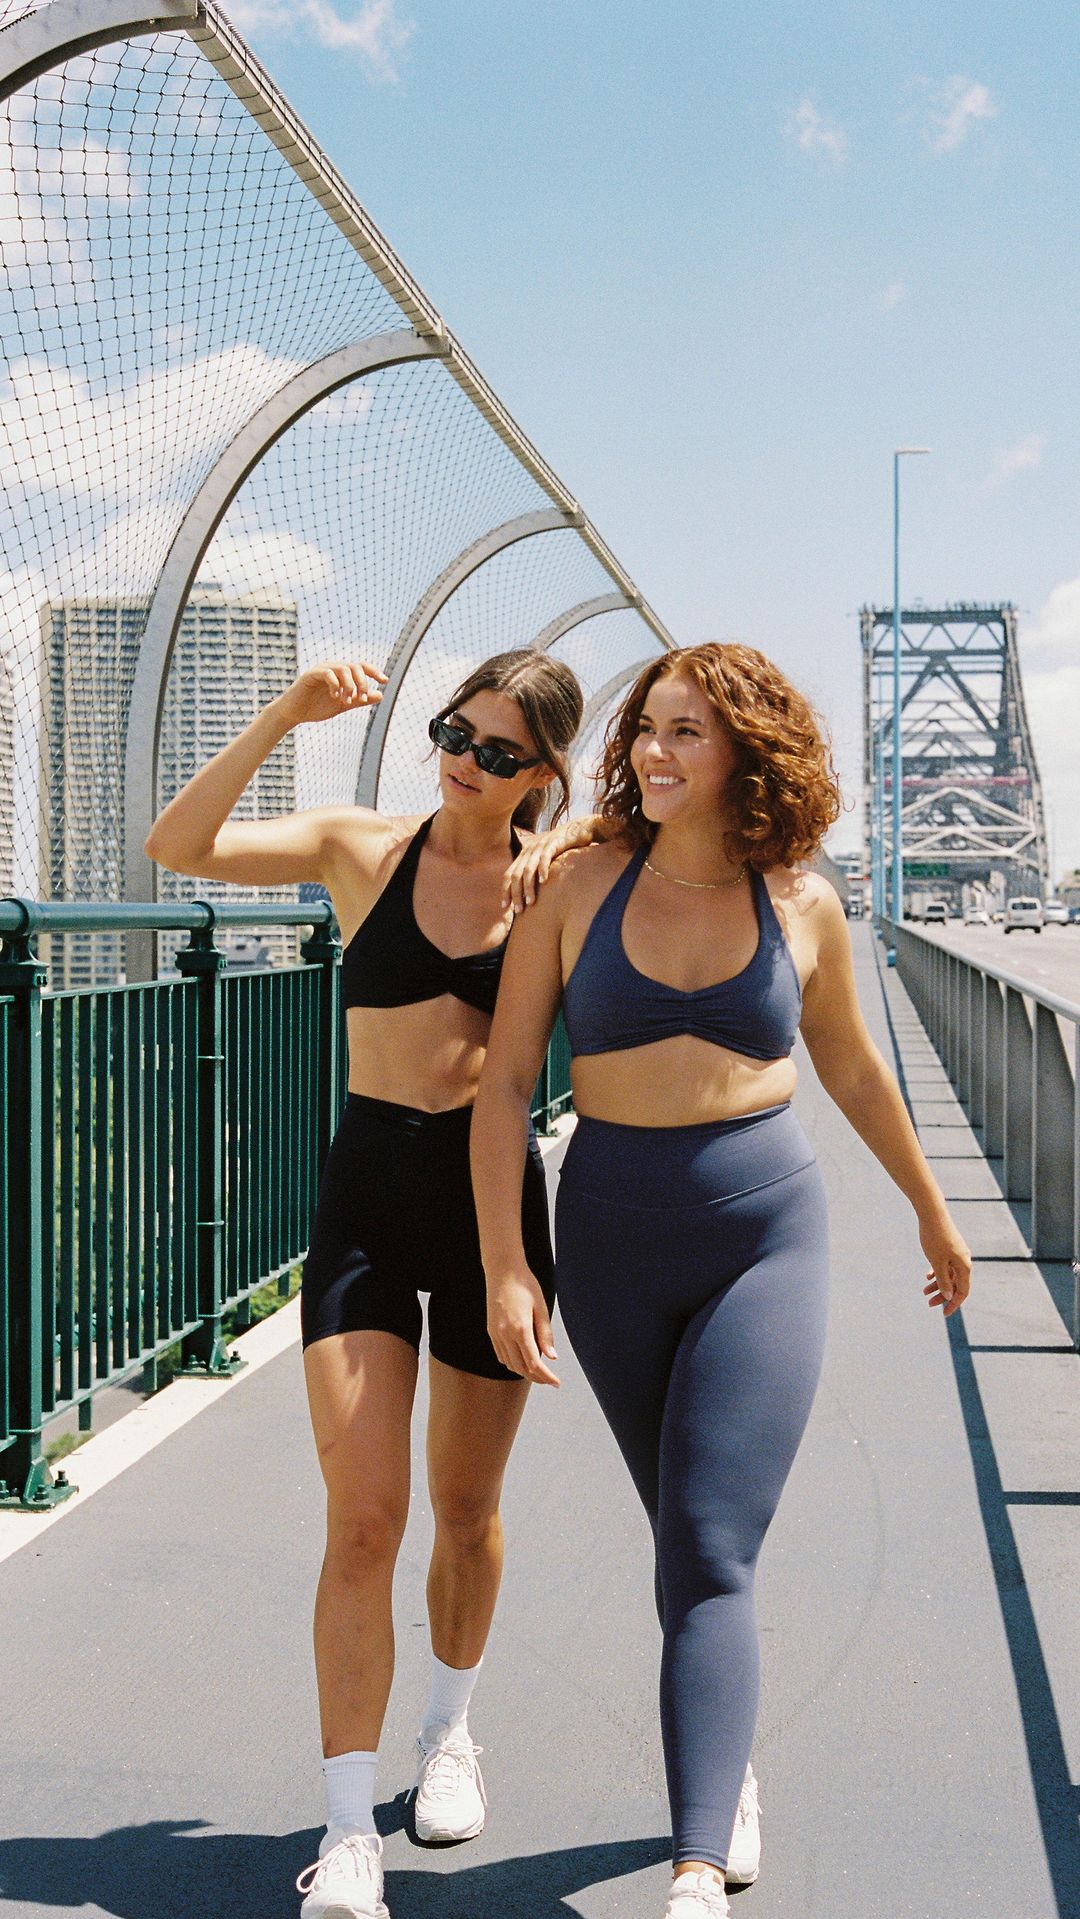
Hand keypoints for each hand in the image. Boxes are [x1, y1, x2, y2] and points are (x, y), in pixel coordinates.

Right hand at [278, 659, 387, 726]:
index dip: (374, 672)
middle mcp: (334, 668)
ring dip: (350, 686)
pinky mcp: (311, 674)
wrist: (295, 712)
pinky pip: (328, 673)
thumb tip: (380, 695)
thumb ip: (360, 700)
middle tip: (362, 699)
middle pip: (355, 667)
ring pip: (343, 669)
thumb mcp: (344, 705)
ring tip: (347, 701)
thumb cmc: (318, 707)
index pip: (362, 667)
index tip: (385, 681)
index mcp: (342, 674)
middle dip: (362, 683)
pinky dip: (335, 684)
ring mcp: (322, 669)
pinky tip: (335, 697)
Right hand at [487, 1271, 559, 1385]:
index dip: (546, 1376)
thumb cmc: (525, 1284)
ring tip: (539, 1372)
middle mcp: (504, 1334)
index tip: (556, 1383)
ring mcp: (495, 1333)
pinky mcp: (491, 1331)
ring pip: (509, 1364)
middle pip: (521, 1368)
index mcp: (520, 1328)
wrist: (502, 1270)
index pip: (534, 1363)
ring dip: (524, 1372)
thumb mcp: (541, 1307)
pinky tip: (522, 1360)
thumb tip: (552, 1357)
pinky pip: (501, 1355)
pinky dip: (512, 1363)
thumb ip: (545, 1334)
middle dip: (536, 1378)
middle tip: (550, 1380)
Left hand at [503, 819, 591, 912]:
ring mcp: (539, 846)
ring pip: (528, 869)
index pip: (509, 875)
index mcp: (524, 856)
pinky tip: (543, 882)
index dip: (505, 891)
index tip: (505, 907)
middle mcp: (528, 851)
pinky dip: (542, 870)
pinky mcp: (552, 843)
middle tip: (519, 910)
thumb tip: (530, 894)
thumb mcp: (545, 861)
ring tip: (530, 902)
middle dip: (515, 893)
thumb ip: (537, 873)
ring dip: (528, 887)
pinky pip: (544, 857)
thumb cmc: (563, 850)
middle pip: (515, 874)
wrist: (578, 830)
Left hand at [919, 1212, 971, 1315]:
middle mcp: (964, 1260)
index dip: (954, 1304)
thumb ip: (944, 1281)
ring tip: (924, 1291)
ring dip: (938, 1284)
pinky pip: (946, 1265)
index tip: (943, 1314)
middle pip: (956, 1284)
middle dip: (943, 1295)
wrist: (932, 1213)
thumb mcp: (937, 1263)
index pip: (962, 1291)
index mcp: (964, 1266)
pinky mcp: (950, 1247)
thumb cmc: (934, 1238)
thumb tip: (950, 1296)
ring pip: (950, 1274)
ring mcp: (957, 1253)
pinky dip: (938, 1272)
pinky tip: (928, 1275)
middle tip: (928, 1303)